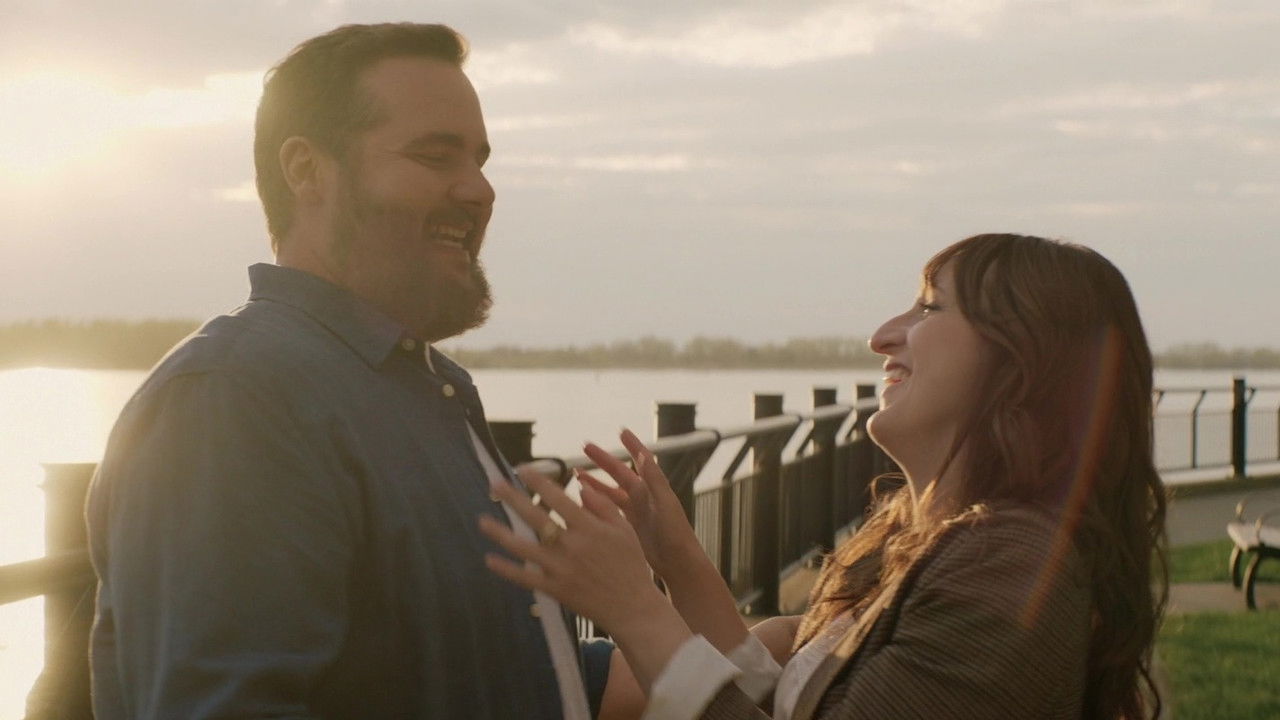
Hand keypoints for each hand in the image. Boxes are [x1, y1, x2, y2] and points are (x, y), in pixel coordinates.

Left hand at [479, 467, 669, 635]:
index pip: (558, 498)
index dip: (539, 482)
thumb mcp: (624, 530)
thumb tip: (580, 487)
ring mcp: (561, 569)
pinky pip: (525, 578)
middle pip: (535, 518)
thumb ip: (602, 507)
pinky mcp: (555, 589)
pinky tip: (490, 559)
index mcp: (589, 528)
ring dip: (501, 534)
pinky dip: (506, 569)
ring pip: (524, 548)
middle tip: (494, 484)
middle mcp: (572, 546)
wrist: (632, 607)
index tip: (523, 468)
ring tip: (482, 521)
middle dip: (513, 499)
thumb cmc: (631, 565)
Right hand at [578, 429, 701, 576]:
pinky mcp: (628, 527)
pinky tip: (583, 501)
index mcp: (652, 488)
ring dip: (595, 482)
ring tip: (576, 473)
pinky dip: (596, 504)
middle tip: (586, 447)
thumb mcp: (665, 503)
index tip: (622, 431)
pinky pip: (609, 510)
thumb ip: (654, 478)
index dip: (632, 445)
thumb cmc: (676, 534)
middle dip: (603, 460)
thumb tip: (644, 454)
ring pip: (610, 492)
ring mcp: (635, 512)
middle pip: (619, 473)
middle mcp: (643, 497)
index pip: (641, 460)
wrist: (678, 564)